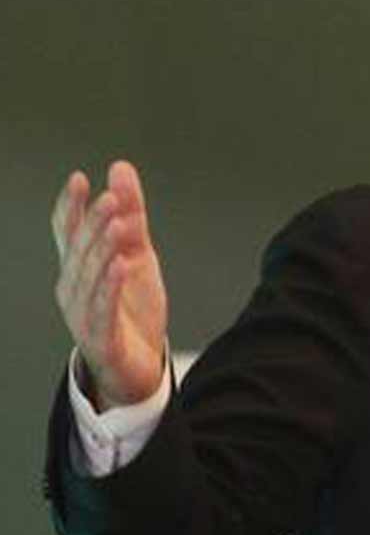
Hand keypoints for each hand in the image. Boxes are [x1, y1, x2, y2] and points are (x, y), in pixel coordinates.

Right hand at [51, 161, 168, 410]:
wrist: (139, 364)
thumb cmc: (132, 309)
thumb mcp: (138, 254)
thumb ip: (131, 215)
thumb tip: (120, 170)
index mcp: (79, 268)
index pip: (66, 232)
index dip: (70, 207)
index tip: (79, 180)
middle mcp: (73, 288)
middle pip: (79, 250)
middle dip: (93, 222)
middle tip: (110, 197)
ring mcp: (82, 313)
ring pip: (89, 276)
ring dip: (102, 249)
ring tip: (116, 224)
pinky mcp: (100, 336)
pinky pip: (102, 307)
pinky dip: (110, 285)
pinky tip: (121, 266)